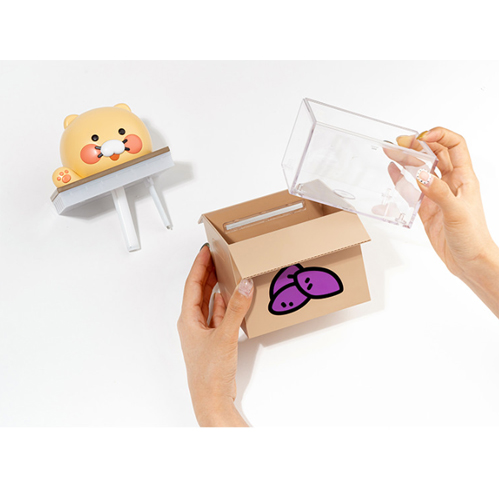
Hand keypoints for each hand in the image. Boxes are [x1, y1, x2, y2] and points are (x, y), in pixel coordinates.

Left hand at [177, 244, 253, 425]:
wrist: (211, 399)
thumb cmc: (208, 373)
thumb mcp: (225, 336)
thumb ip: (236, 309)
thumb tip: (243, 285)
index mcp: (188, 319)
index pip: (192, 284)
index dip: (199, 266)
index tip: (206, 250)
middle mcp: (193, 324)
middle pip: (199, 291)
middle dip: (207, 272)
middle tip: (216, 256)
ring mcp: (203, 333)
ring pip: (209, 303)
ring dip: (216, 287)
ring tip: (225, 271)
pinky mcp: (214, 341)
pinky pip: (219, 316)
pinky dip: (225, 305)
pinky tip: (232, 298)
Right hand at [393, 127, 497, 315]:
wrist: (469, 261)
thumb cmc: (473, 238)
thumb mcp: (457, 212)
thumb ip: (438, 192)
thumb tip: (421, 175)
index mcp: (464, 178)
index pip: (454, 145)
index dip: (440, 135)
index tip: (422, 137)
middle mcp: (451, 183)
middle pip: (435, 154)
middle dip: (418, 145)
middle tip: (400, 142)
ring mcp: (437, 195)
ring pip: (422, 170)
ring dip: (408, 159)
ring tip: (392, 151)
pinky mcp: (427, 208)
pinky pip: (412, 189)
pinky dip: (401, 180)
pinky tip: (393, 172)